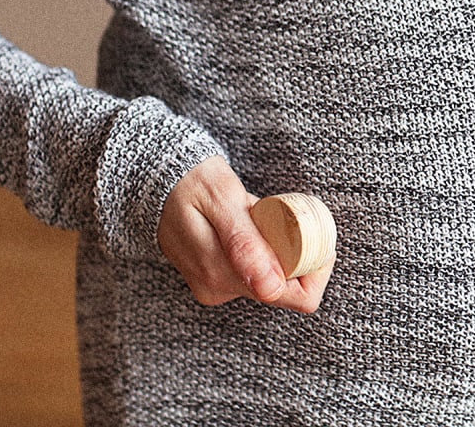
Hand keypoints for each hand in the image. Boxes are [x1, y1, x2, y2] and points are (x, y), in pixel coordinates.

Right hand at [157, 156, 332, 312]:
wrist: (155, 178)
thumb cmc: (191, 182)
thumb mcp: (223, 202)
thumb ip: (245, 244)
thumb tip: (271, 288)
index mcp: (222, 275)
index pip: (296, 297)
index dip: (316, 271)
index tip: (319, 240)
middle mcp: (218, 289)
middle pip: (285, 288)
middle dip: (299, 258)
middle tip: (294, 221)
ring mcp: (215, 286)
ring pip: (272, 280)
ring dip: (281, 253)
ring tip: (267, 220)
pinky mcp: (214, 279)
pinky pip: (256, 273)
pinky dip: (265, 252)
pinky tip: (255, 228)